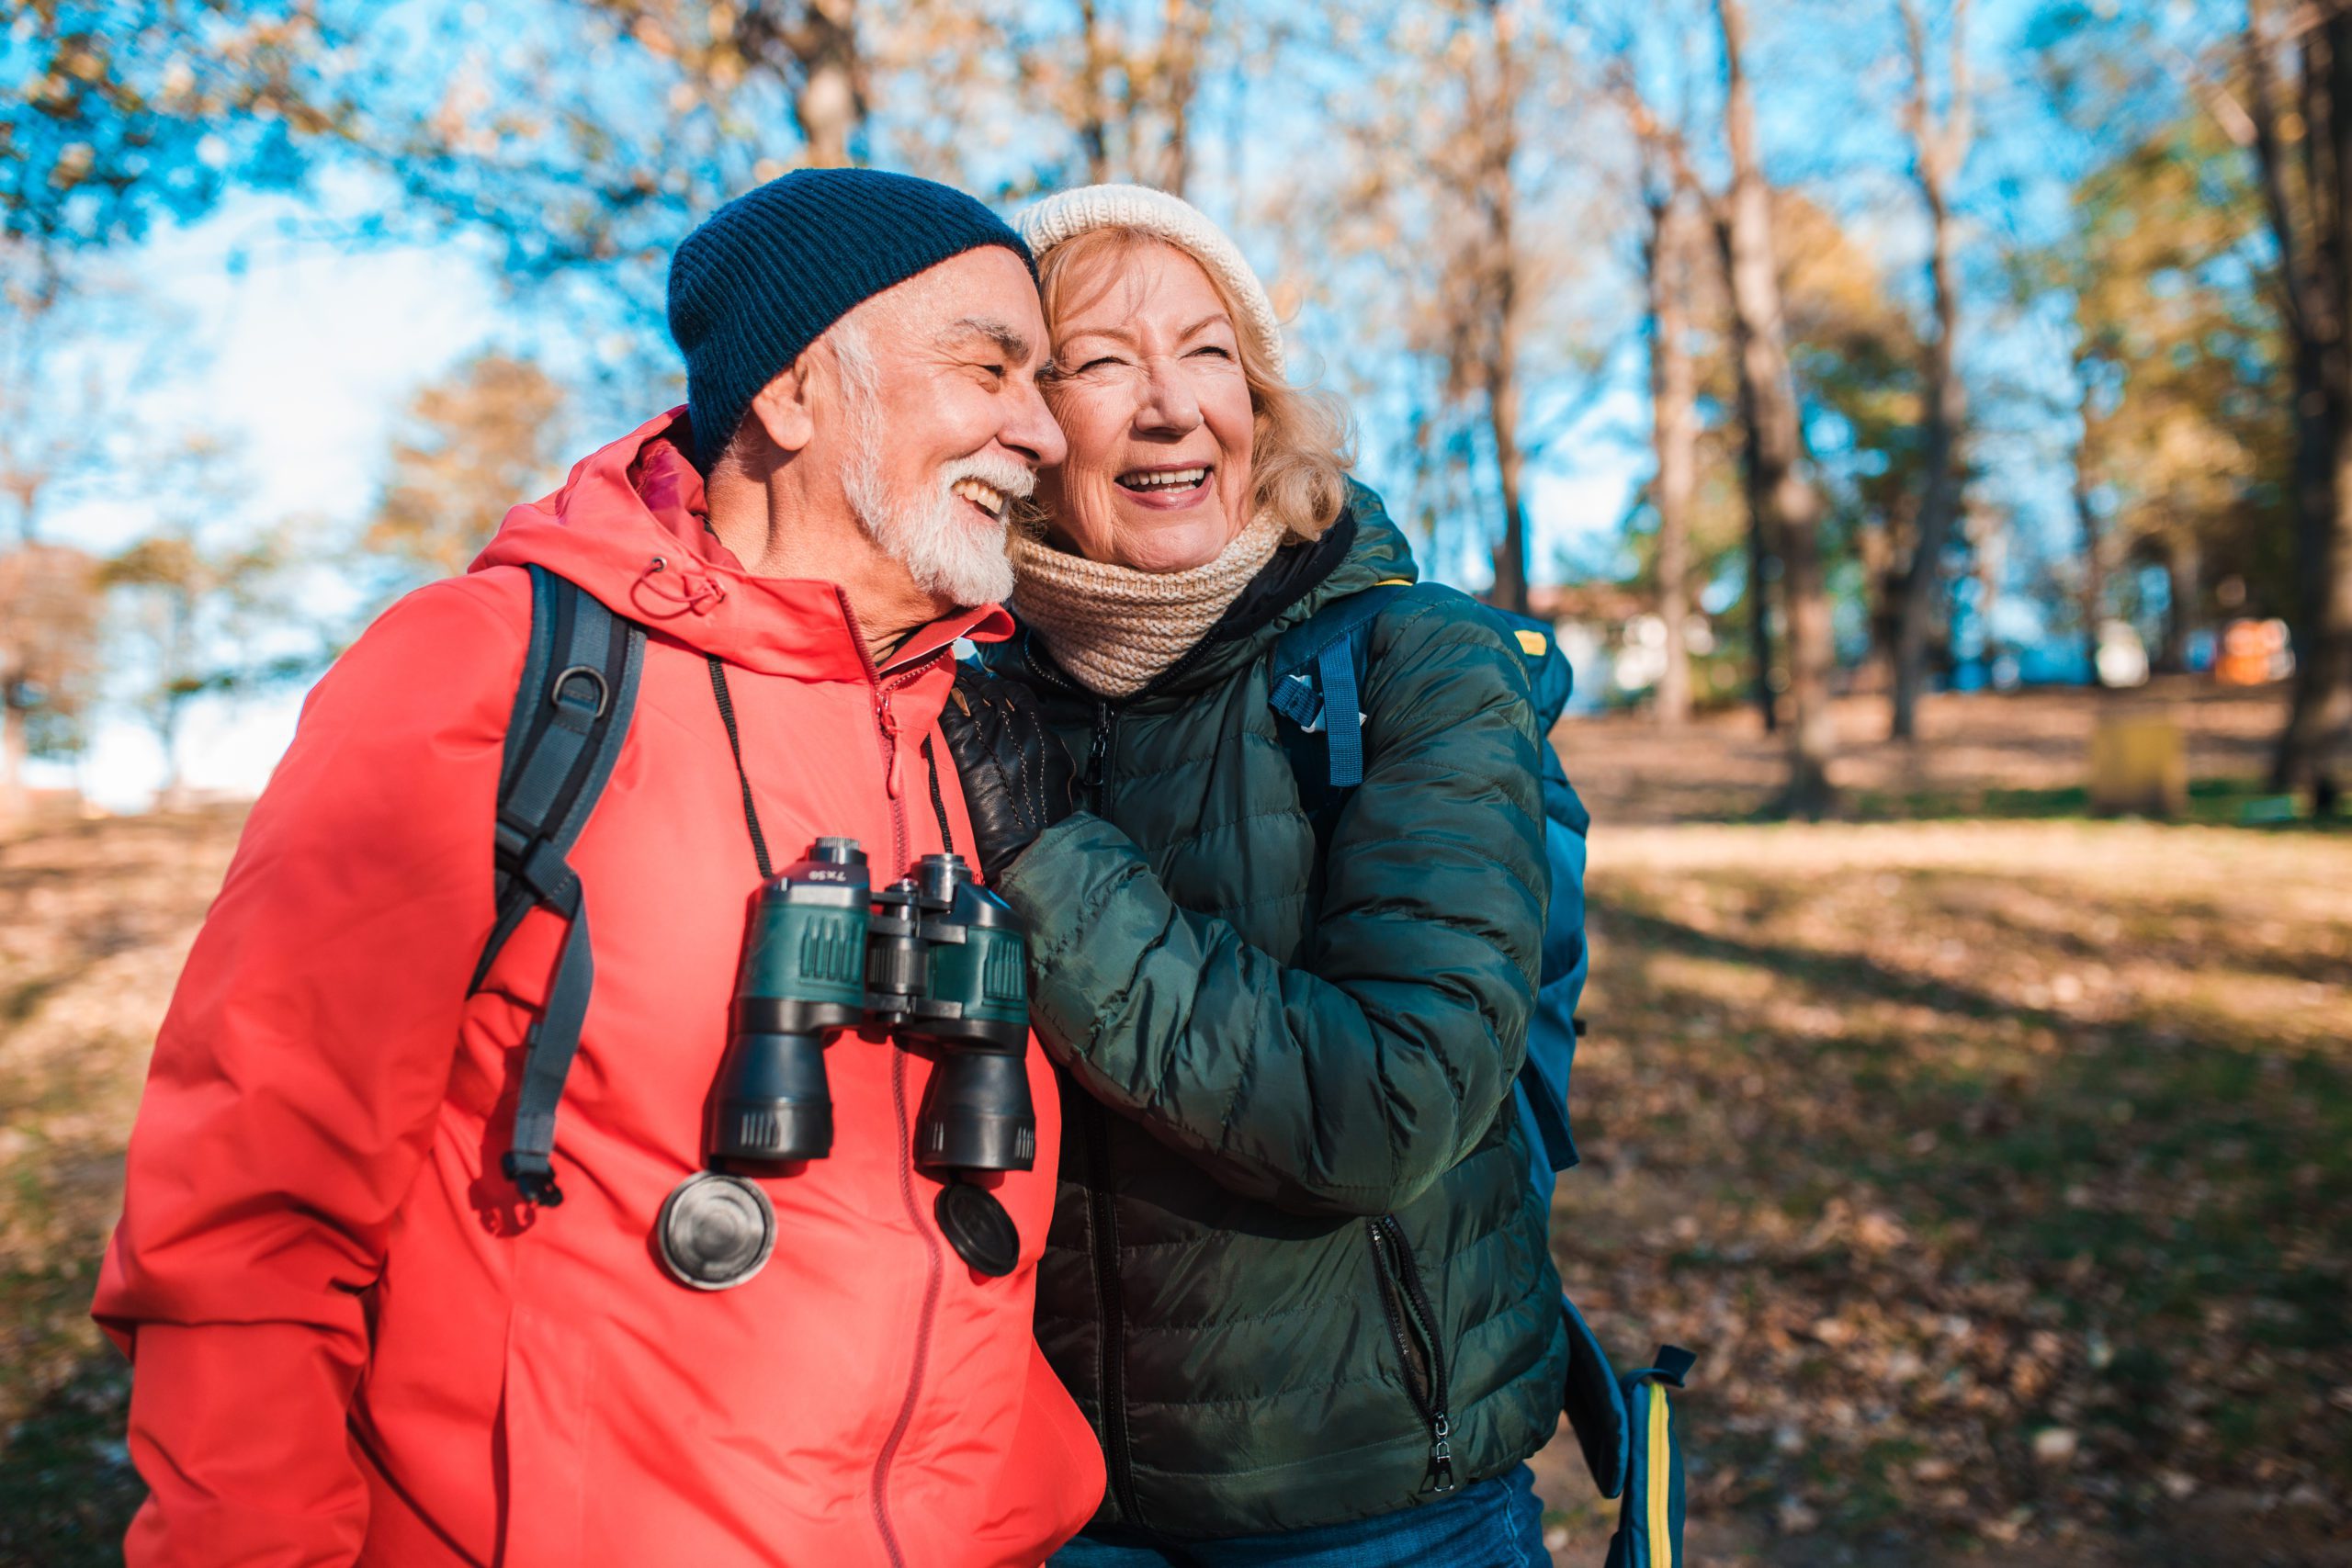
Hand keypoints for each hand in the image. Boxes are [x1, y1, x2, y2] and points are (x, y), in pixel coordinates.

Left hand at [937, 664, 1075, 882]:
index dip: (1000, 686)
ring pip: (971, 698)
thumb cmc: (1045, 820)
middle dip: (975, 681)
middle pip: (992, 691)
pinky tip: (933, 698)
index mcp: (1042, 735)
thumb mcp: (1056, 775)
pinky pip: (950, 717)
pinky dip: (942, 705)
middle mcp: (1019, 730)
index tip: (988, 681)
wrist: (1031, 846)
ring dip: (957, 686)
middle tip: (960, 673)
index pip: (1019, 695)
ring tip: (946, 679)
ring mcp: (992, 739)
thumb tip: (1029, 735)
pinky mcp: (966, 753)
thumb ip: (1042, 749)